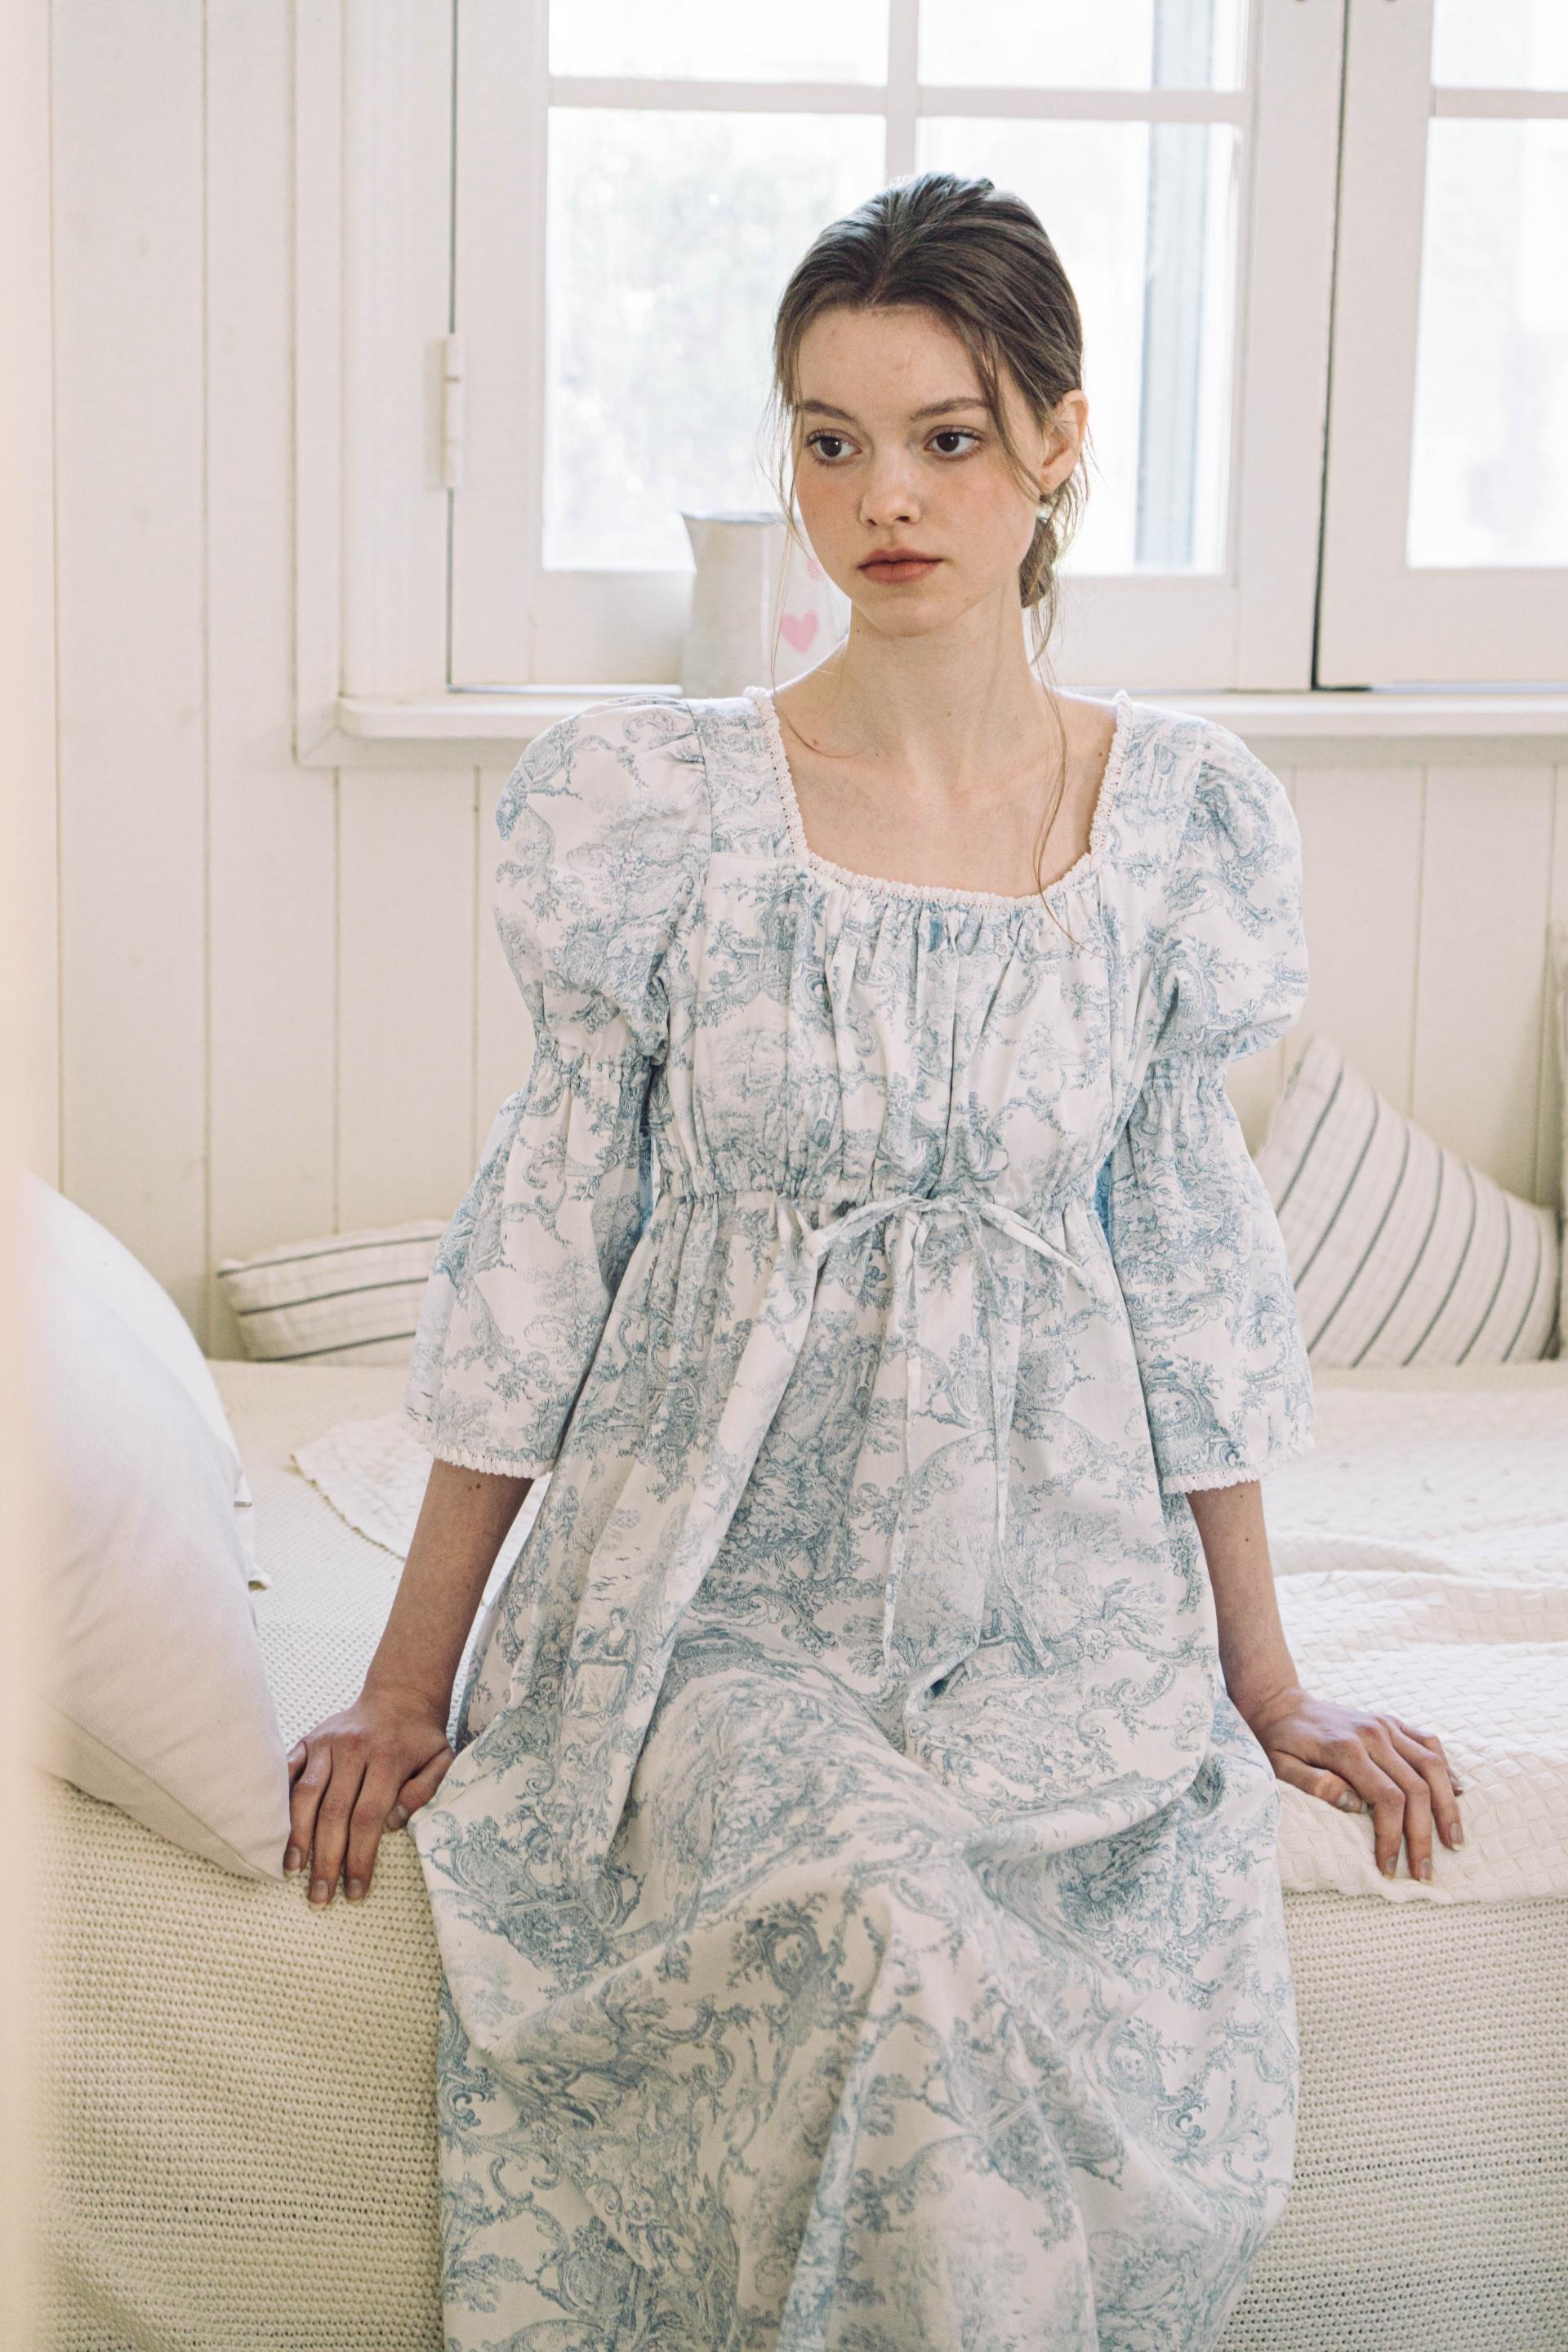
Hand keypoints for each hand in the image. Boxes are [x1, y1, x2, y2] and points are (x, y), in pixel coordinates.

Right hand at [284, 1682, 454, 1905]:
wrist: (400, 1694)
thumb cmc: (420, 1738)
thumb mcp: (441, 1759)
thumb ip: (425, 1791)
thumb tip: (393, 1823)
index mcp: (388, 1758)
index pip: (368, 1818)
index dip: (360, 1858)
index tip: (355, 1892)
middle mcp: (353, 1750)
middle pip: (334, 1813)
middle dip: (326, 1860)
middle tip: (319, 1897)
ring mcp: (327, 1743)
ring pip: (305, 1795)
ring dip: (298, 1837)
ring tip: (292, 1871)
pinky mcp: (309, 1739)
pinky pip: (288, 1772)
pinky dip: (280, 1802)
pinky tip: (275, 1831)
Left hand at [1235, 1681, 1464, 1881]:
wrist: (1279, 1702)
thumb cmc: (1277, 1741)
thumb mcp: (1280, 1766)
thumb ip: (1314, 1785)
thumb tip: (1354, 1807)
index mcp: (1347, 1749)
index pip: (1387, 1799)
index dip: (1394, 1837)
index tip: (1390, 1868)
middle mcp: (1373, 1734)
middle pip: (1417, 1788)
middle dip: (1424, 1835)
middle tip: (1426, 1872)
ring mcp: (1385, 1725)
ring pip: (1432, 1766)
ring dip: (1448, 1806)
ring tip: (1454, 1840)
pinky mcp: (1391, 1722)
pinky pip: (1429, 1743)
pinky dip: (1447, 1769)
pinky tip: (1457, 1793)